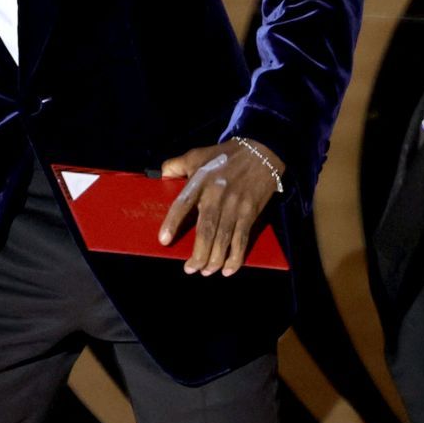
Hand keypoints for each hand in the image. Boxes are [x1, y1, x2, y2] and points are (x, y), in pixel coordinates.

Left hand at [157, 138, 285, 275]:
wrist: (262, 151)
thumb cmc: (225, 155)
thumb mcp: (198, 154)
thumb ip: (177, 164)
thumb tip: (161, 175)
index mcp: (200, 181)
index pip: (183, 204)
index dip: (173, 223)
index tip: (164, 240)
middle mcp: (217, 195)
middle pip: (205, 230)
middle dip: (198, 254)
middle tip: (190, 269)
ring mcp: (235, 205)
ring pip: (223, 239)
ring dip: (214, 260)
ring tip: (205, 271)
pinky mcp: (250, 213)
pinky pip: (242, 239)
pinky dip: (235, 257)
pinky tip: (227, 269)